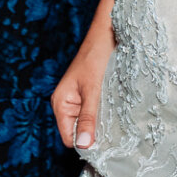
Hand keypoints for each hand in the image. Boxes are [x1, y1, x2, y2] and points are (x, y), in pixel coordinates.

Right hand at [49, 16, 113, 150]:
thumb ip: (88, 117)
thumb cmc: (97, 55)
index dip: (84, 142)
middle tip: (112, 128)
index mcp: (60, 103)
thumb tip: (83, 145)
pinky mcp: (91, 95)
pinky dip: (105, 114)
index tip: (104, 142)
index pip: (69, 137)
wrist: (108, 32)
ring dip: (101, 123)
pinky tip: (116, 109)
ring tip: (115, 116)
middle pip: (78, 132)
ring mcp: (79, 100)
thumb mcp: (93, 89)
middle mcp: (67, 103)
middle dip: (94, 132)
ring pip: (89, 123)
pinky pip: (96, 113)